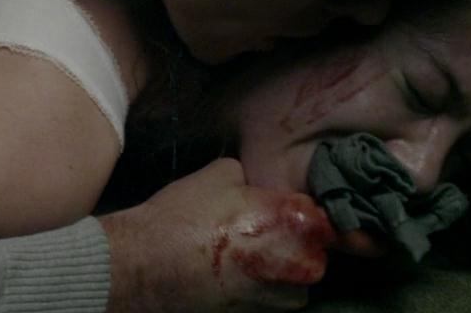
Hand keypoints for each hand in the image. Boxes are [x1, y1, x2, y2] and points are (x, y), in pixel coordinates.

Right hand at [101, 158, 336, 312]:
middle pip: (312, 250)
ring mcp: (285, 298)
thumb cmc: (184, 217)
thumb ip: (251, 178)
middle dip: (290, 242)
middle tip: (254, 232)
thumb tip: (256, 187)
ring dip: (277, 268)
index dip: (297, 211)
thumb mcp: (218, 173)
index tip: (276, 210)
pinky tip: (230, 275)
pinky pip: (272, 297)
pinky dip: (258, 288)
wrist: (146, 267)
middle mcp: (304, 265)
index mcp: (300, 224)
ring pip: (294, 278)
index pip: (323, 216)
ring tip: (240, 257)